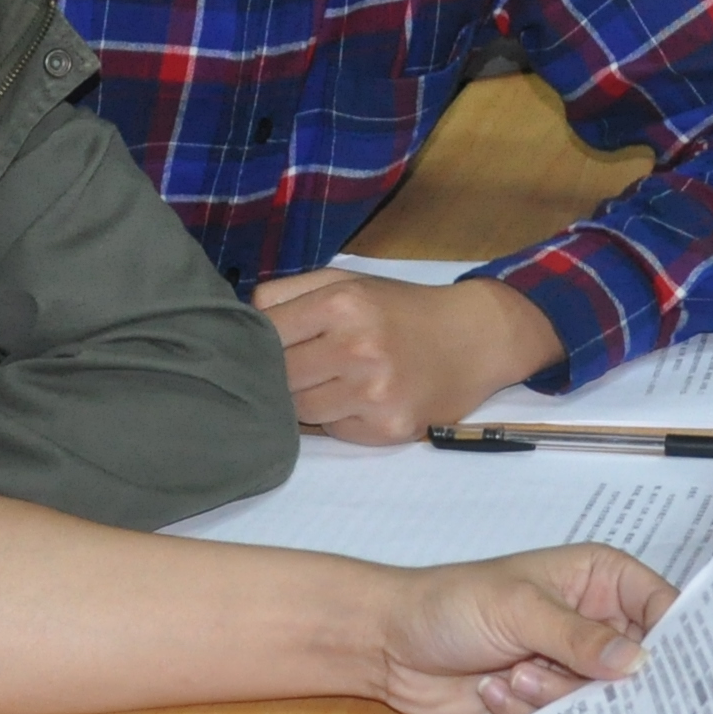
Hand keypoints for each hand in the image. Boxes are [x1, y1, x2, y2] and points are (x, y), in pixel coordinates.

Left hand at [255, 269, 564, 444]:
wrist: (476, 338)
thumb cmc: (402, 308)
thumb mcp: (347, 281)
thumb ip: (287, 292)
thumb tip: (237, 321)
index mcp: (341, 303)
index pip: (265, 334)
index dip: (257, 344)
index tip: (261, 347)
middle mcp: (357, 348)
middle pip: (277, 378)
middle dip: (279, 375)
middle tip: (297, 367)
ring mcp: (374, 393)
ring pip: (299, 412)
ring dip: (304, 401)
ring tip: (330, 382)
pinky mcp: (389, 428)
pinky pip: (334, 432)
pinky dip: (336, 420)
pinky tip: (358, 401)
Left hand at [368, 540, 673, 713]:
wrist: (389, 645)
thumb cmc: (451, 604)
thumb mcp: (519, 608)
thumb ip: (579, 637)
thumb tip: (639, 663)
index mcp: (601, 581)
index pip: (664, 608)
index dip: (680, 641)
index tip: (680, 675)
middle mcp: (595, 627)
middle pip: (640, 669)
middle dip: (609, 684)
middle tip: (583, 688)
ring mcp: (572, 671)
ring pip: (601, 705)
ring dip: (554, 698)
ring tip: (512, 674)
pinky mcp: (547, 709)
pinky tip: (493, 690)